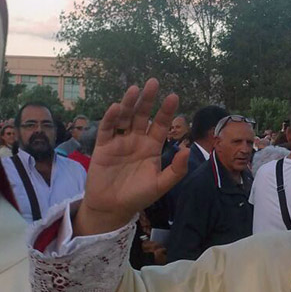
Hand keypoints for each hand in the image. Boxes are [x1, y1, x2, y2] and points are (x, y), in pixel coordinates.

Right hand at [74, 79, 188, 235]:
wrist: (112, 208)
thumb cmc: (138, 196)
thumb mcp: (161, 185)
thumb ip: (176, 170)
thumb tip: (187, 150)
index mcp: (152, 146)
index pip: (161, 125)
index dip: (166, 111)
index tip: (173, 96)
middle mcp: (137, 140)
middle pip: (143, 115)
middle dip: (148, 100)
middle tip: (153, 82)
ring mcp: (120, 141)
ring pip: (125, 118)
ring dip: (129, 103)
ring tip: (135, 89)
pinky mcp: (103, 146)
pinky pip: (108, 129)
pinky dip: (111, 118)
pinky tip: (117, 107)